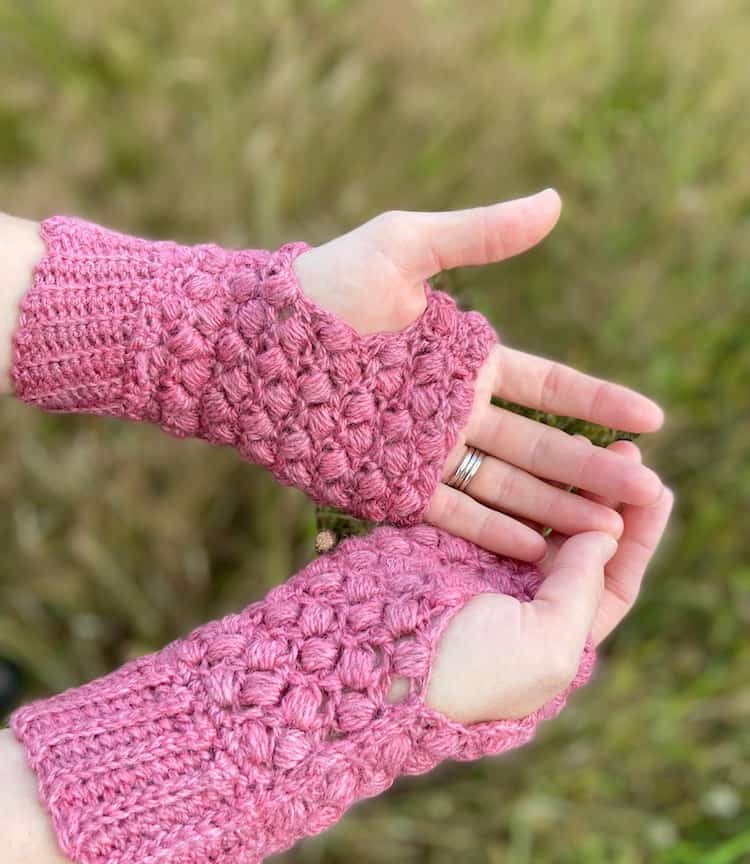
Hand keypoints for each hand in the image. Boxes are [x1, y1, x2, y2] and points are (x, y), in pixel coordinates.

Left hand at [295, 192, 664, 560]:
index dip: (599, 403)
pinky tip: (531, 547)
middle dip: (591, 468)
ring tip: (603, 530)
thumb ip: (477, 235)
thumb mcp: (404, 246)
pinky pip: (449, 512)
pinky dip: (491, 530)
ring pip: (503, 485)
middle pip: (538, 445)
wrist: (246, 341)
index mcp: (464, 358)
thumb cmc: (322, 286)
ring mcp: (421, 450)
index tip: (649, 419)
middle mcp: (452, 410)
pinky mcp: (386, 483)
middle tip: (643, 490)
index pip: (549, 387)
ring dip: (553, 508)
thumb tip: (555, 201)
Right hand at [421, 440, 672, 723]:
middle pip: (579, 541)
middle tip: (627, 454)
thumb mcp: (547, 648)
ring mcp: (485, 569)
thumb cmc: (470, 673)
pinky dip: (517, 482)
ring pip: (539, 515)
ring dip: (568, 480)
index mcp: (557, 638)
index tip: (658, 491)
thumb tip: (603, 536)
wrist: (378, 661)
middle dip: (606, 499)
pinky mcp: (447, 542)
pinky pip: (492, 505)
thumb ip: (581, 592)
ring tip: (592, 441)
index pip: (613, 583)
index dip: (639, 538)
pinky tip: (536, 452)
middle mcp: (525, 601)